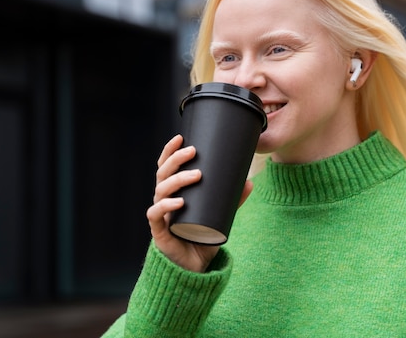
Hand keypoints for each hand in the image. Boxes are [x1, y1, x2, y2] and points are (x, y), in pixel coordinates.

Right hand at [147, 134, 252, 272]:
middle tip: (193, 152)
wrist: (194, 267)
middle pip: (162, 174)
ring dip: (177, 180)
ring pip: (160, 191)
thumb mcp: (220, 215)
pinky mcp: (159, 232)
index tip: (180, 137)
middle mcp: (163, 200)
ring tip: (195, 175)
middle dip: (175, 159)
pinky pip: (156, 215)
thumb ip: (233, 200)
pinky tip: (178, 203)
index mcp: (173, 192)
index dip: (169, 151)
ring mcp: (160, 216)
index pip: (165, 167)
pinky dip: (165, 207)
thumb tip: (250, 182)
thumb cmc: (202, 237)